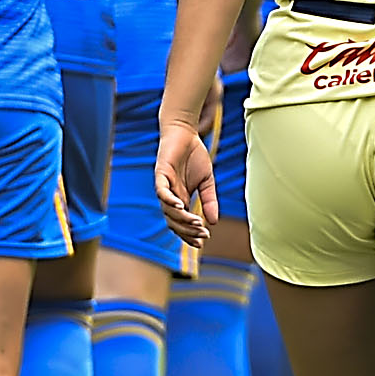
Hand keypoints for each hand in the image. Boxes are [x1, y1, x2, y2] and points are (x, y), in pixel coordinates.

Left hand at [157, 117, 217, 246]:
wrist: (185, 133)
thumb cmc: (194, 156)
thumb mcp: (207, 181)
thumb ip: (209, 200)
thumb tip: (214, 221)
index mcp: (180, 200)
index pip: (181, 224)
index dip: (190, 234)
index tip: (203, 242)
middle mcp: (170, 197)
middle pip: (174, 222)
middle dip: (188, 231)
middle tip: (202, 235)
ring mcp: (164, 186)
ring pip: (168, 210)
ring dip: (182, 218)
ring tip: (197, 223)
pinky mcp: (160, 175)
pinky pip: (162, 192)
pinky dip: (170, 201)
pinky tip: (181, 206)